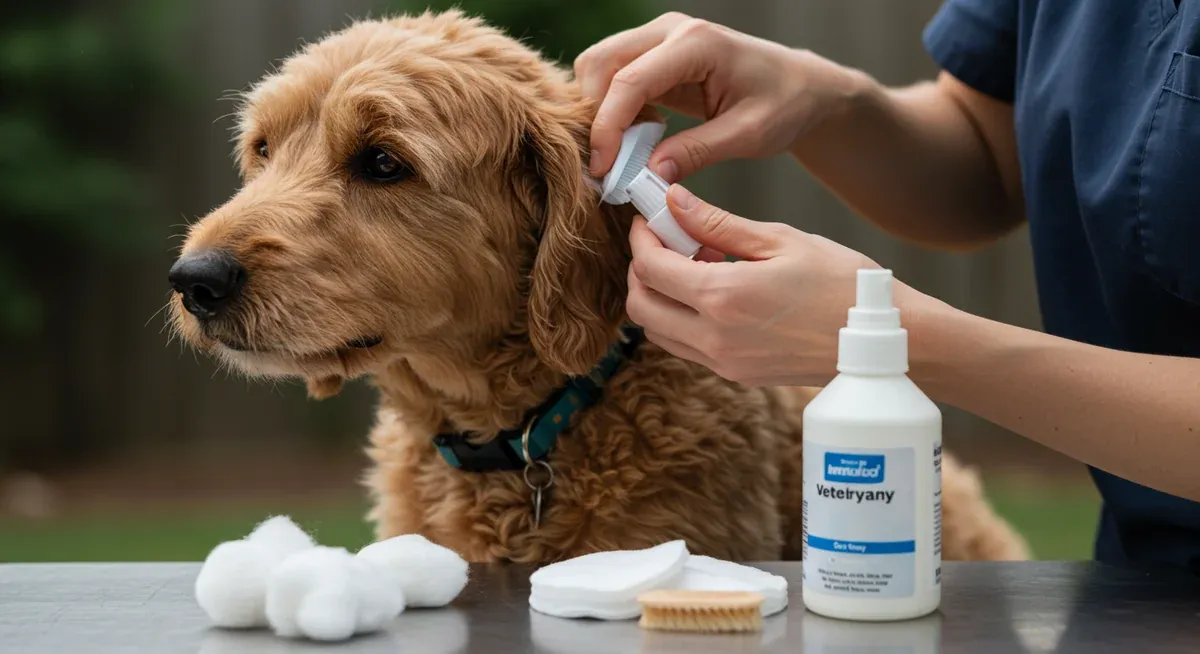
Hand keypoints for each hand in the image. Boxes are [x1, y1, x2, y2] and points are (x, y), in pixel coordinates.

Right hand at [576, 12, 851, 181]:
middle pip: (600, 63)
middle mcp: (670, 31)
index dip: (607, 127)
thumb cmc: (784, 105)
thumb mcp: (748, 135)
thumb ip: (698, 152)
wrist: (800, 87)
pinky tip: (632, 141)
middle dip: (592, 116)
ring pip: (599, 68)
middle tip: (604, 166)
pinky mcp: (655, 57)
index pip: (630, 80)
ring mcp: (659, 39)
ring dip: (598, 113)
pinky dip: (611, 110)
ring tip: (619, 155)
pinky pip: (614, 78)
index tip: (602, 169)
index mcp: (696, 44)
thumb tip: (648, 176)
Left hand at [626, 185, 925, 386]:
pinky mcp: (736, 375)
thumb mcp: (780, 240)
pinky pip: (686, 347)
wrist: (885, 342)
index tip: (652, 216)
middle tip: (669, 240)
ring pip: (657, 331)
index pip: (650, 267)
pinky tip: (717, 291)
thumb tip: (672, 201)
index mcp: (722, 297)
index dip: (642, 236)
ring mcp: (724, 363)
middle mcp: (714, 337)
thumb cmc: (842, 282)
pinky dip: (683, 317)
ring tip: (699, 264)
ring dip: (661, 296)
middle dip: (642, 268)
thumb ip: (717, 223)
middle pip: (640, 305)